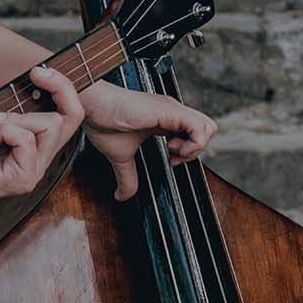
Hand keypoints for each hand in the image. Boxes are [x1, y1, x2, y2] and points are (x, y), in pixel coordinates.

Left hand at [0, 63, 85, 214]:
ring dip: (18, 116)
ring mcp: (36, 170)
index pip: (72, 113)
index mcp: (39, 141)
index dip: (64, 87)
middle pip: (72, 116)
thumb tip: (20, 79)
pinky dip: (5, 131)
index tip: (40, 70)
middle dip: (55, 89)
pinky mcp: (24, 178)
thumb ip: (8, 102)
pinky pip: (26, 140)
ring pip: (50, 126)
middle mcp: (43, 157)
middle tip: (33, 76)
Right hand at [80, 82, 217, 199]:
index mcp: (164, 119)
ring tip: (174, 152)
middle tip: (175, 156)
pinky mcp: (171, 111)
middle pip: (208, 128)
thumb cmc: (104, 122)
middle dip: (196, 149)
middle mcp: (172, 112)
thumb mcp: (120, 156)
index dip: (188, 151)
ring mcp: (173, 110)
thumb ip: (127, 176)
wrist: (94, 107)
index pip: (193, 132)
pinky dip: (193, 144)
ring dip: (195, 147)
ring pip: (209, 127)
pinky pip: (199, 128)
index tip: (171, 160)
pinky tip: (174, 149)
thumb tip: (121, 196)